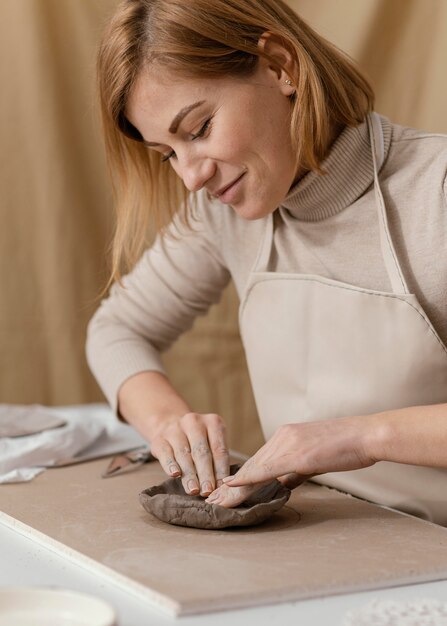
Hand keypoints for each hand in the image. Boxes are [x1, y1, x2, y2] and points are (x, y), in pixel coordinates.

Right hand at [149, 412, 228, 496]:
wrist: (170, 425)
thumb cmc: (198, 440)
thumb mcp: (212, 443)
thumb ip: (217, 460)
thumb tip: (222, 486)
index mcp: (213, 422)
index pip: (219, 449)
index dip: (221, 470)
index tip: (221, 487)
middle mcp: (194, 422)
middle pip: (201, 452)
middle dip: (206, 474)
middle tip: (208, 491)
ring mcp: (175, 429)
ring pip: (184, 454)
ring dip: (190, 474)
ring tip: (194, 490)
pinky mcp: (159, 438)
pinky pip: (166, 453)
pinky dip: (171, 465)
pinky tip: (175, 475)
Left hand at [207, 416, 375, 506]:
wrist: (366, 435)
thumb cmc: (348, 447)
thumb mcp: (316, 458)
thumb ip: (296, 470)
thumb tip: (283, 484)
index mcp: (287, 435)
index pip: (258, 461)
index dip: (240, 478)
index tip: (225, 492)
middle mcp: (283, 436)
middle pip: (251, 465)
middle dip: (230, 487)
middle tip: (211, 501)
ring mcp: (289, 443)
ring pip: (255, 468)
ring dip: (234, 489)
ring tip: (217, 503)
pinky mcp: (297, 454)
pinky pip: (268, 468)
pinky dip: (248, 479)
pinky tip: (234, 487)